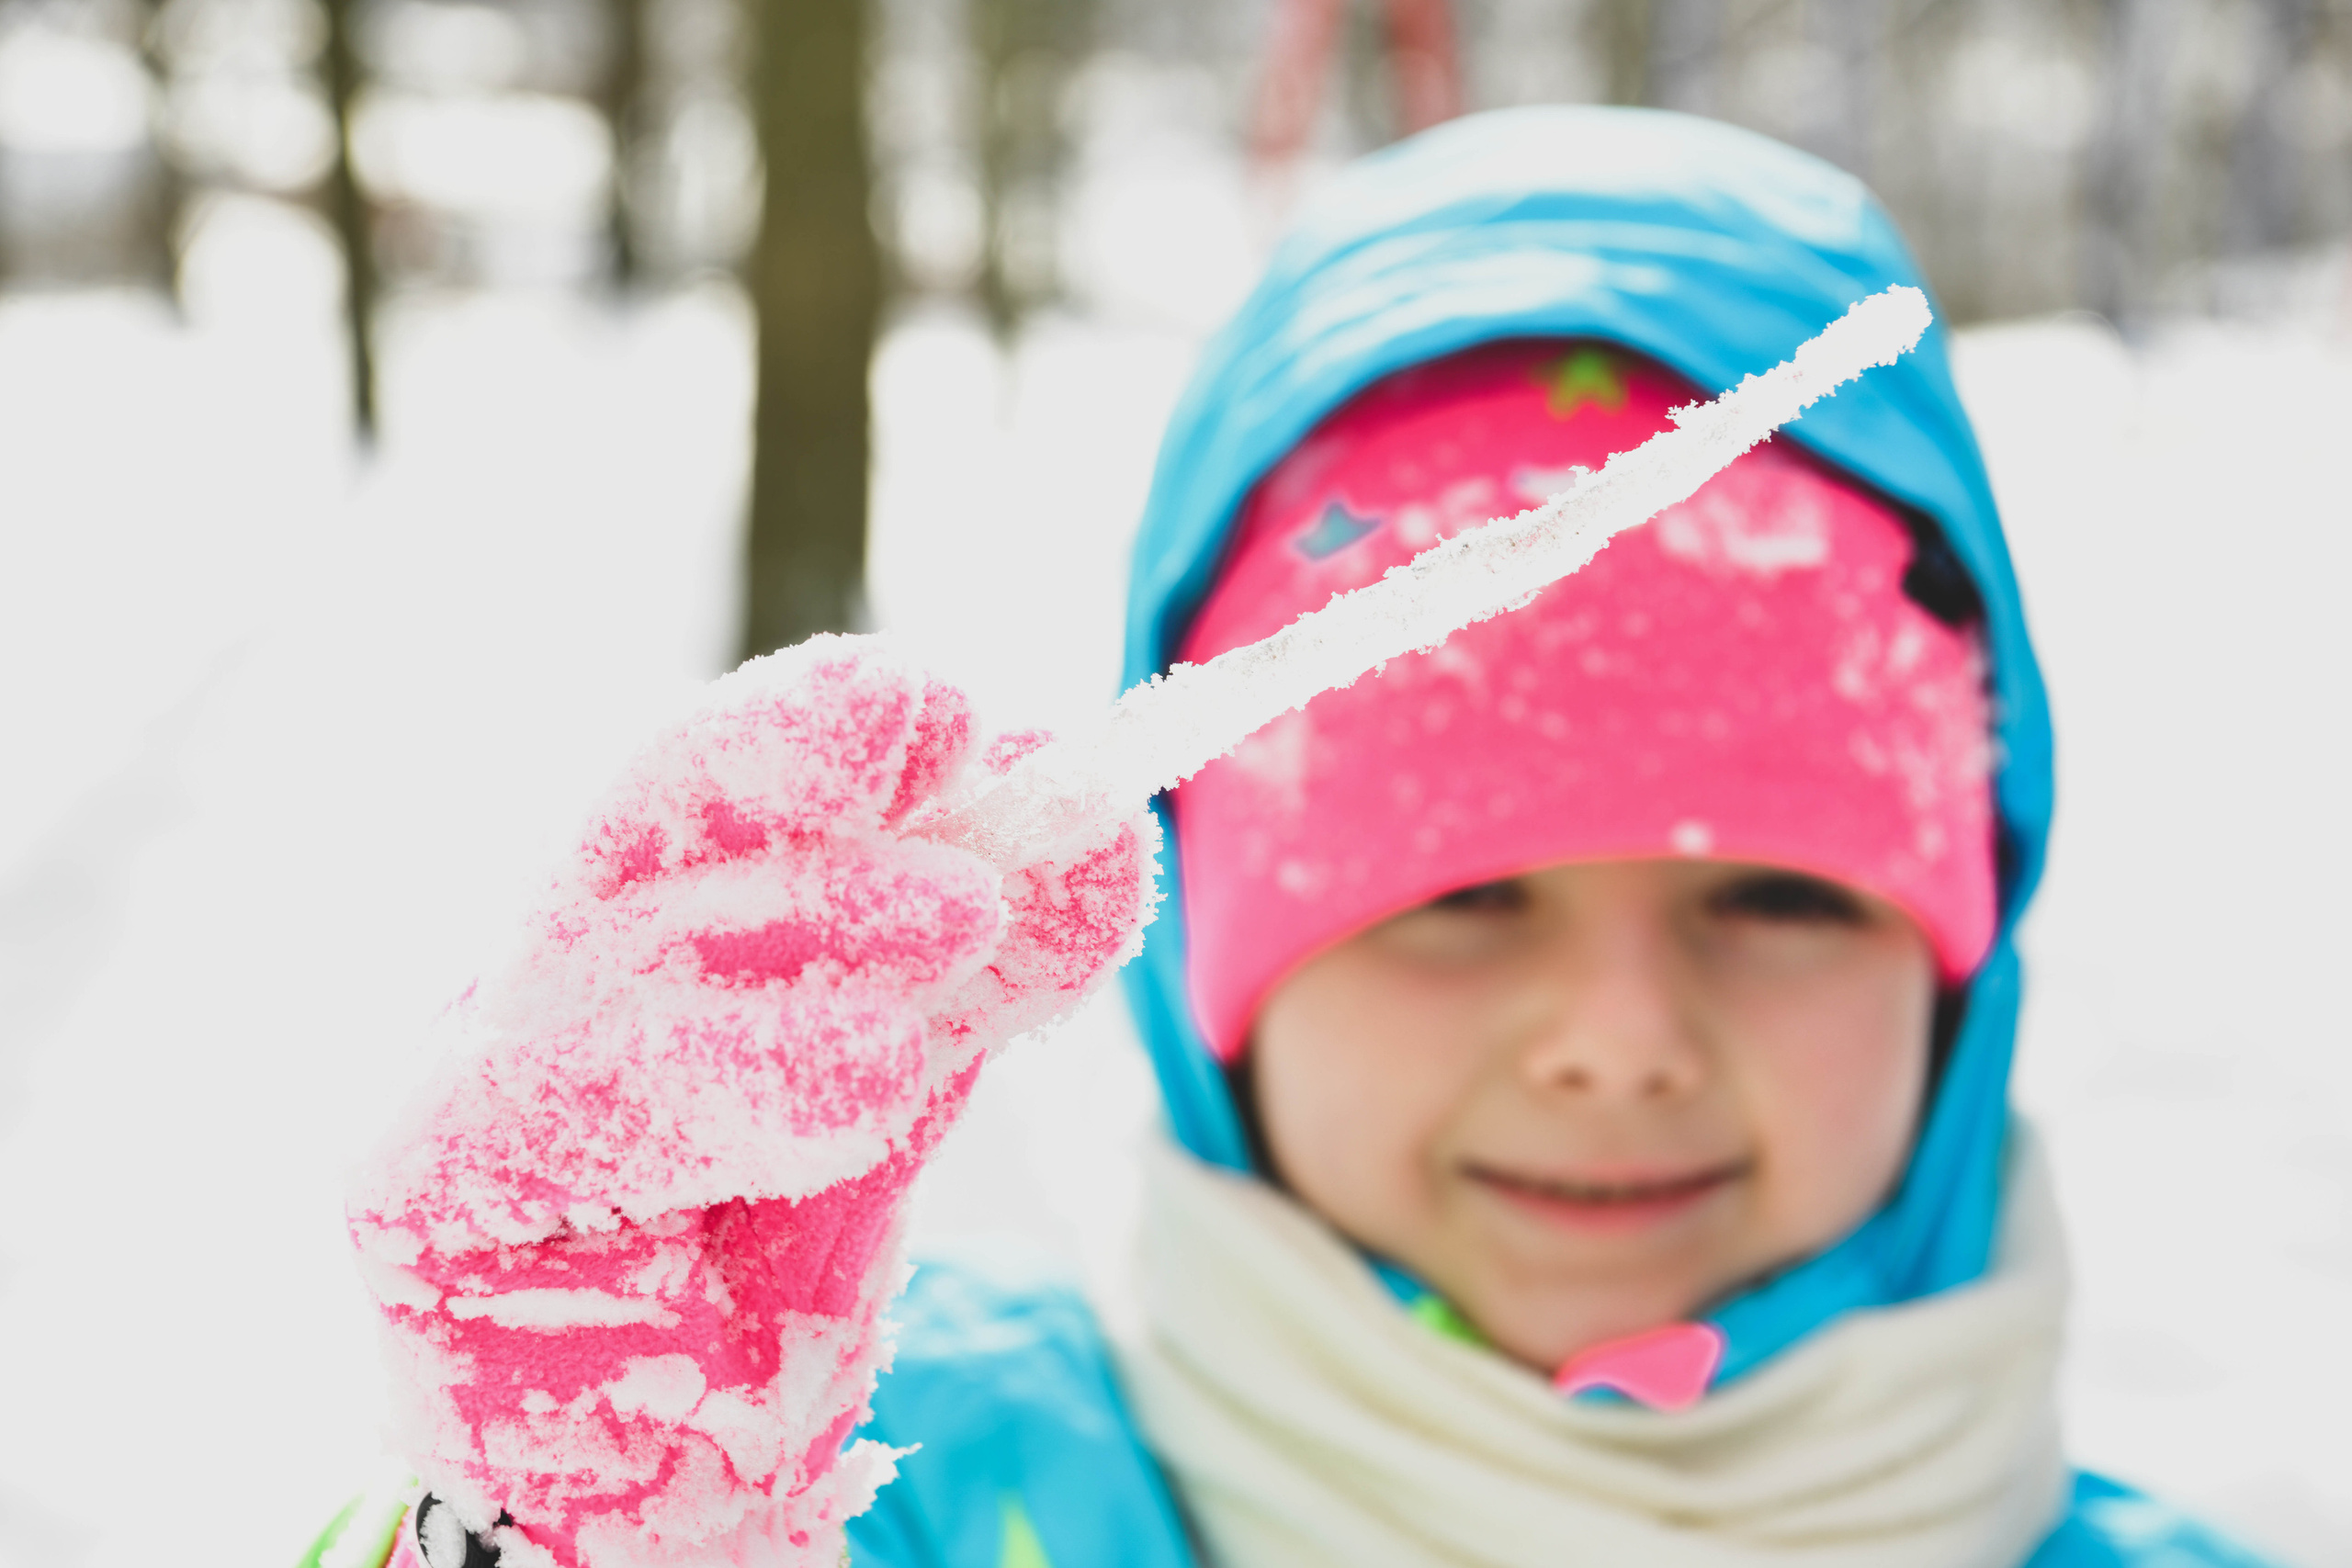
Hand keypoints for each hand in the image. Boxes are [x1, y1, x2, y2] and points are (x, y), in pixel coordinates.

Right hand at [348, 636, 1154, 1567]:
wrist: (664, 1490)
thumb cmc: (756, 1278)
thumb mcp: (893, 1093)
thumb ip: (974, 977)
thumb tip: (1098, 837)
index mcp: (633, 932)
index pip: (719, 804)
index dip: (824, 739)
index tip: (975, 715)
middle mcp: (534, 979)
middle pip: (634, 833)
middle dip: (778, 759)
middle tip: (927, 712)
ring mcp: (459, 1076)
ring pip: (609, 964)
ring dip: (798, 923)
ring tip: (962, 911)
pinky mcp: (415, 1194)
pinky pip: (568, 1120)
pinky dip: (733, 1081)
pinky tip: (876, 1071)